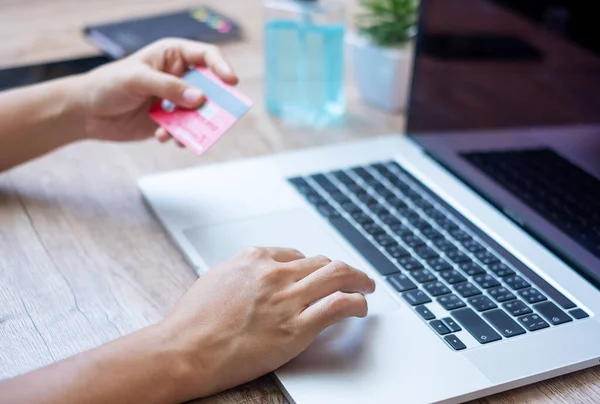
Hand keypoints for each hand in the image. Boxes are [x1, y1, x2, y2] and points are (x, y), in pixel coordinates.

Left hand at [79, 38, 237, 143]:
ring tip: (182, 132)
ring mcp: (175, 101)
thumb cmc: (108, 84)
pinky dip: (179, 136)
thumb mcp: (137, 79)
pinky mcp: (169, 122)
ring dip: (195, 123)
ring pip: (199, 113)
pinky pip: (185, 130)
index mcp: (173, 55)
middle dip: (214, 102)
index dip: (221, 67)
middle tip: (219, 115)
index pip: (206, 56)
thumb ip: (168, 87)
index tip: (231, 82)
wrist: (87, 112)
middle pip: (210, 88)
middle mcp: (179, 77)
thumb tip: (199, 98)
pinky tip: (161, 136)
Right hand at [159, 247, 375, 399]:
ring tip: (366, 285)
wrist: (182, 351)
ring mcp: (287, 299)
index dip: (311, 265)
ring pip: (337, 276)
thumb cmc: (192, 322)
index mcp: (254, 259)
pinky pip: (339, 305)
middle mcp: (274, 273)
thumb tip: (260, 277)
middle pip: (321, 263)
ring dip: (358, 279)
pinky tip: (361, 305)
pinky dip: (357, 302)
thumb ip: (244, 275)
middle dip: (340, 268)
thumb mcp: (216, 281)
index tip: (318, 272)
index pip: (296, 254)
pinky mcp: (296, 328)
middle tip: (351, 276)